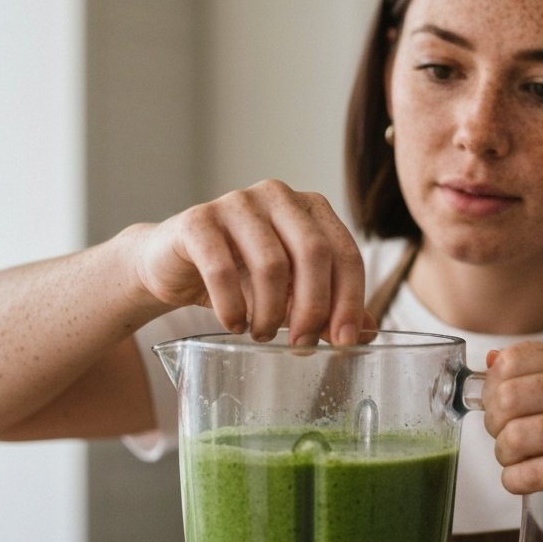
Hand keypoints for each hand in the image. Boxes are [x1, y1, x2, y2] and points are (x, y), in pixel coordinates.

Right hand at [132, 179, 371, 345]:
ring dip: (270, 312)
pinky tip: (234, 325)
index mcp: (310, 208)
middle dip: (313, 308)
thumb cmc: (241, 278)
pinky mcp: (198, 221)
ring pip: (271, 264)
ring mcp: (236, 203)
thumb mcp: (290, 293)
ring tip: (262, 334)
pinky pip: (222, 269)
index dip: (350, 300)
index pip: (345, 253)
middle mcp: (278, 196)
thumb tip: (367, 332)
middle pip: (314, 253)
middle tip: (302, 345)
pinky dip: (232, 307)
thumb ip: (329, 305)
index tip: (344, 341)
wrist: (175, 267)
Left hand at [482, 342, 542, 532]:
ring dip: (504, 456)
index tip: (499, 406)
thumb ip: (530, 374)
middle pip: (508, 397)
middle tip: (506, 437)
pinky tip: (525, 479)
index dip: (492, 387)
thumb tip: (489, 359)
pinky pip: (528, 474)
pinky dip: (514, 481)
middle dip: (494, 424)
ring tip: (518, 460)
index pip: (512, 360)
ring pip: (514, 437)